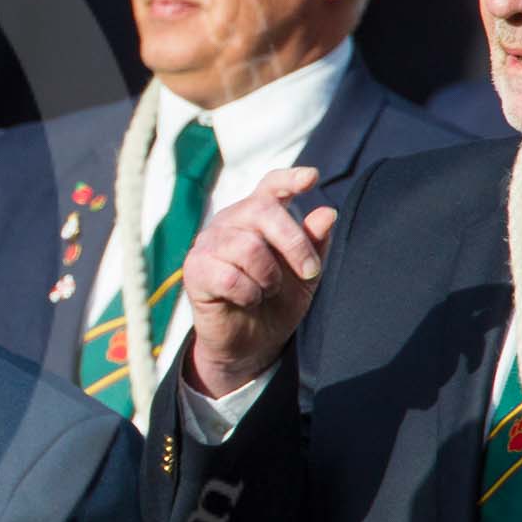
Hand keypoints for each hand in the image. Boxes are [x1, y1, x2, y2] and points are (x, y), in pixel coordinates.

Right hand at [184, 167, 336, 397]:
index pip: (269, 187)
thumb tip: (327, 213)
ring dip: (269, 277)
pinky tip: (247, 300)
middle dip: (294, 243)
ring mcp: (208, 244)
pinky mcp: (195, 270)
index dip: (288, 179)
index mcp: (256, 217)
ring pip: (247, 246)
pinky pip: (228, 276)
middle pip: (262, 210)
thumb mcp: (305, 275)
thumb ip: (315, 244)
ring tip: (267, 291)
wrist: (251, 343)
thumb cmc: (276, 303)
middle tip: (310, 272)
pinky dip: (248, 294)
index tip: (311, 178)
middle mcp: (229, 223)